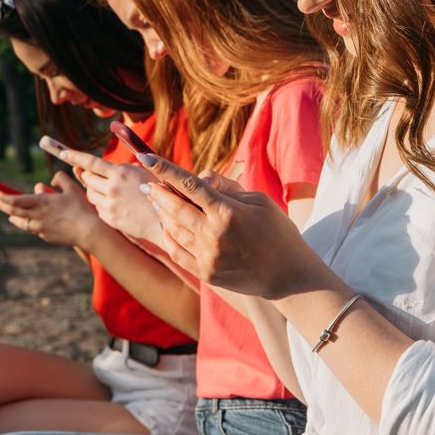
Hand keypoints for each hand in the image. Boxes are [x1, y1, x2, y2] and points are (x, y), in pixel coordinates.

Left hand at [0, 171, 102, 247]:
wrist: (87, 232)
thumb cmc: (80, 208)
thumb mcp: (72, 188)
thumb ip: (60, 179)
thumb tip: (51, 180)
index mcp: (41, 202)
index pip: (16, 201)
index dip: (4, 197)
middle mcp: (37, 216)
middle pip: (14, 212)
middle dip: (3, 206)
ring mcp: (40, 228)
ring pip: (22, 223)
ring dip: (14, 218)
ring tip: (10, 216)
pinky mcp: (46, 237)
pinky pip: (34, 230)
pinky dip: (30, 225)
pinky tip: (31, 224)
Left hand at [56, 148, 160, 243]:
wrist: (165, 222)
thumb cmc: (160, 193)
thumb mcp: (147, 172)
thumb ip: (128, 166)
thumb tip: (113, 163)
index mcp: (120, 173)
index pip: (91, 162)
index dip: (75, 157)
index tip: (63, 153)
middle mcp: (112, 188)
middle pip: (87, 178)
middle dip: (88, 174)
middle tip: (93, 174)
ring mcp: (109, 205)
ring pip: (90, 193)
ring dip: (94, 189)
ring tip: (108, 189)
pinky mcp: (109, 218)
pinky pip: (97, 207)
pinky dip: (102, 203)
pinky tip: (115, 204)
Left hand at [137, 153, 323, 298]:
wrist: (289, 276)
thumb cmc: (277, 232)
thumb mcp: (259, 201)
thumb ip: (226, 187)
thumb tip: (199, 178)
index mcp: (228, 212)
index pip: (189, 184)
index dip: (164, 170)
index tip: (145, 157)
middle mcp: (214, 234)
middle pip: (174, 207)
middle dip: (158, 192)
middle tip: (148, 184)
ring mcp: (208, 256)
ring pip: (173, 229)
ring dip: (162, 213)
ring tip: (158, 201)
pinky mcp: (206, 273)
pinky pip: (176, 251)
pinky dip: (167, 236)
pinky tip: (166, 226)